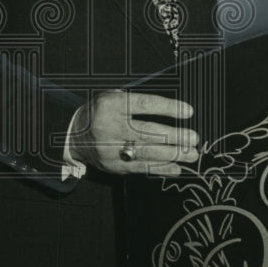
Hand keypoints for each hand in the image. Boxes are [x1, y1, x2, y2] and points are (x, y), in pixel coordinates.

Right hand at [69, 90, 198, 175]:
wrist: (73, 135)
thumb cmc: (100, 112)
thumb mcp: (112, 97)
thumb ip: (136, 102)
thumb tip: (172, 110)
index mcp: (111, 104)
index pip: (144, 104)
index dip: (168, 108)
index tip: (188, 111)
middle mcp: (110, 126)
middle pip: (148, 132)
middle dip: (175, 136)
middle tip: (194, 138)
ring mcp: (110, 149)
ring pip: (147, 152)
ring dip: (173, 155)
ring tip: (191, 154)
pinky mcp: (113, 166)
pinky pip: (141, 168)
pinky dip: (161, 168)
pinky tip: (176, 168)